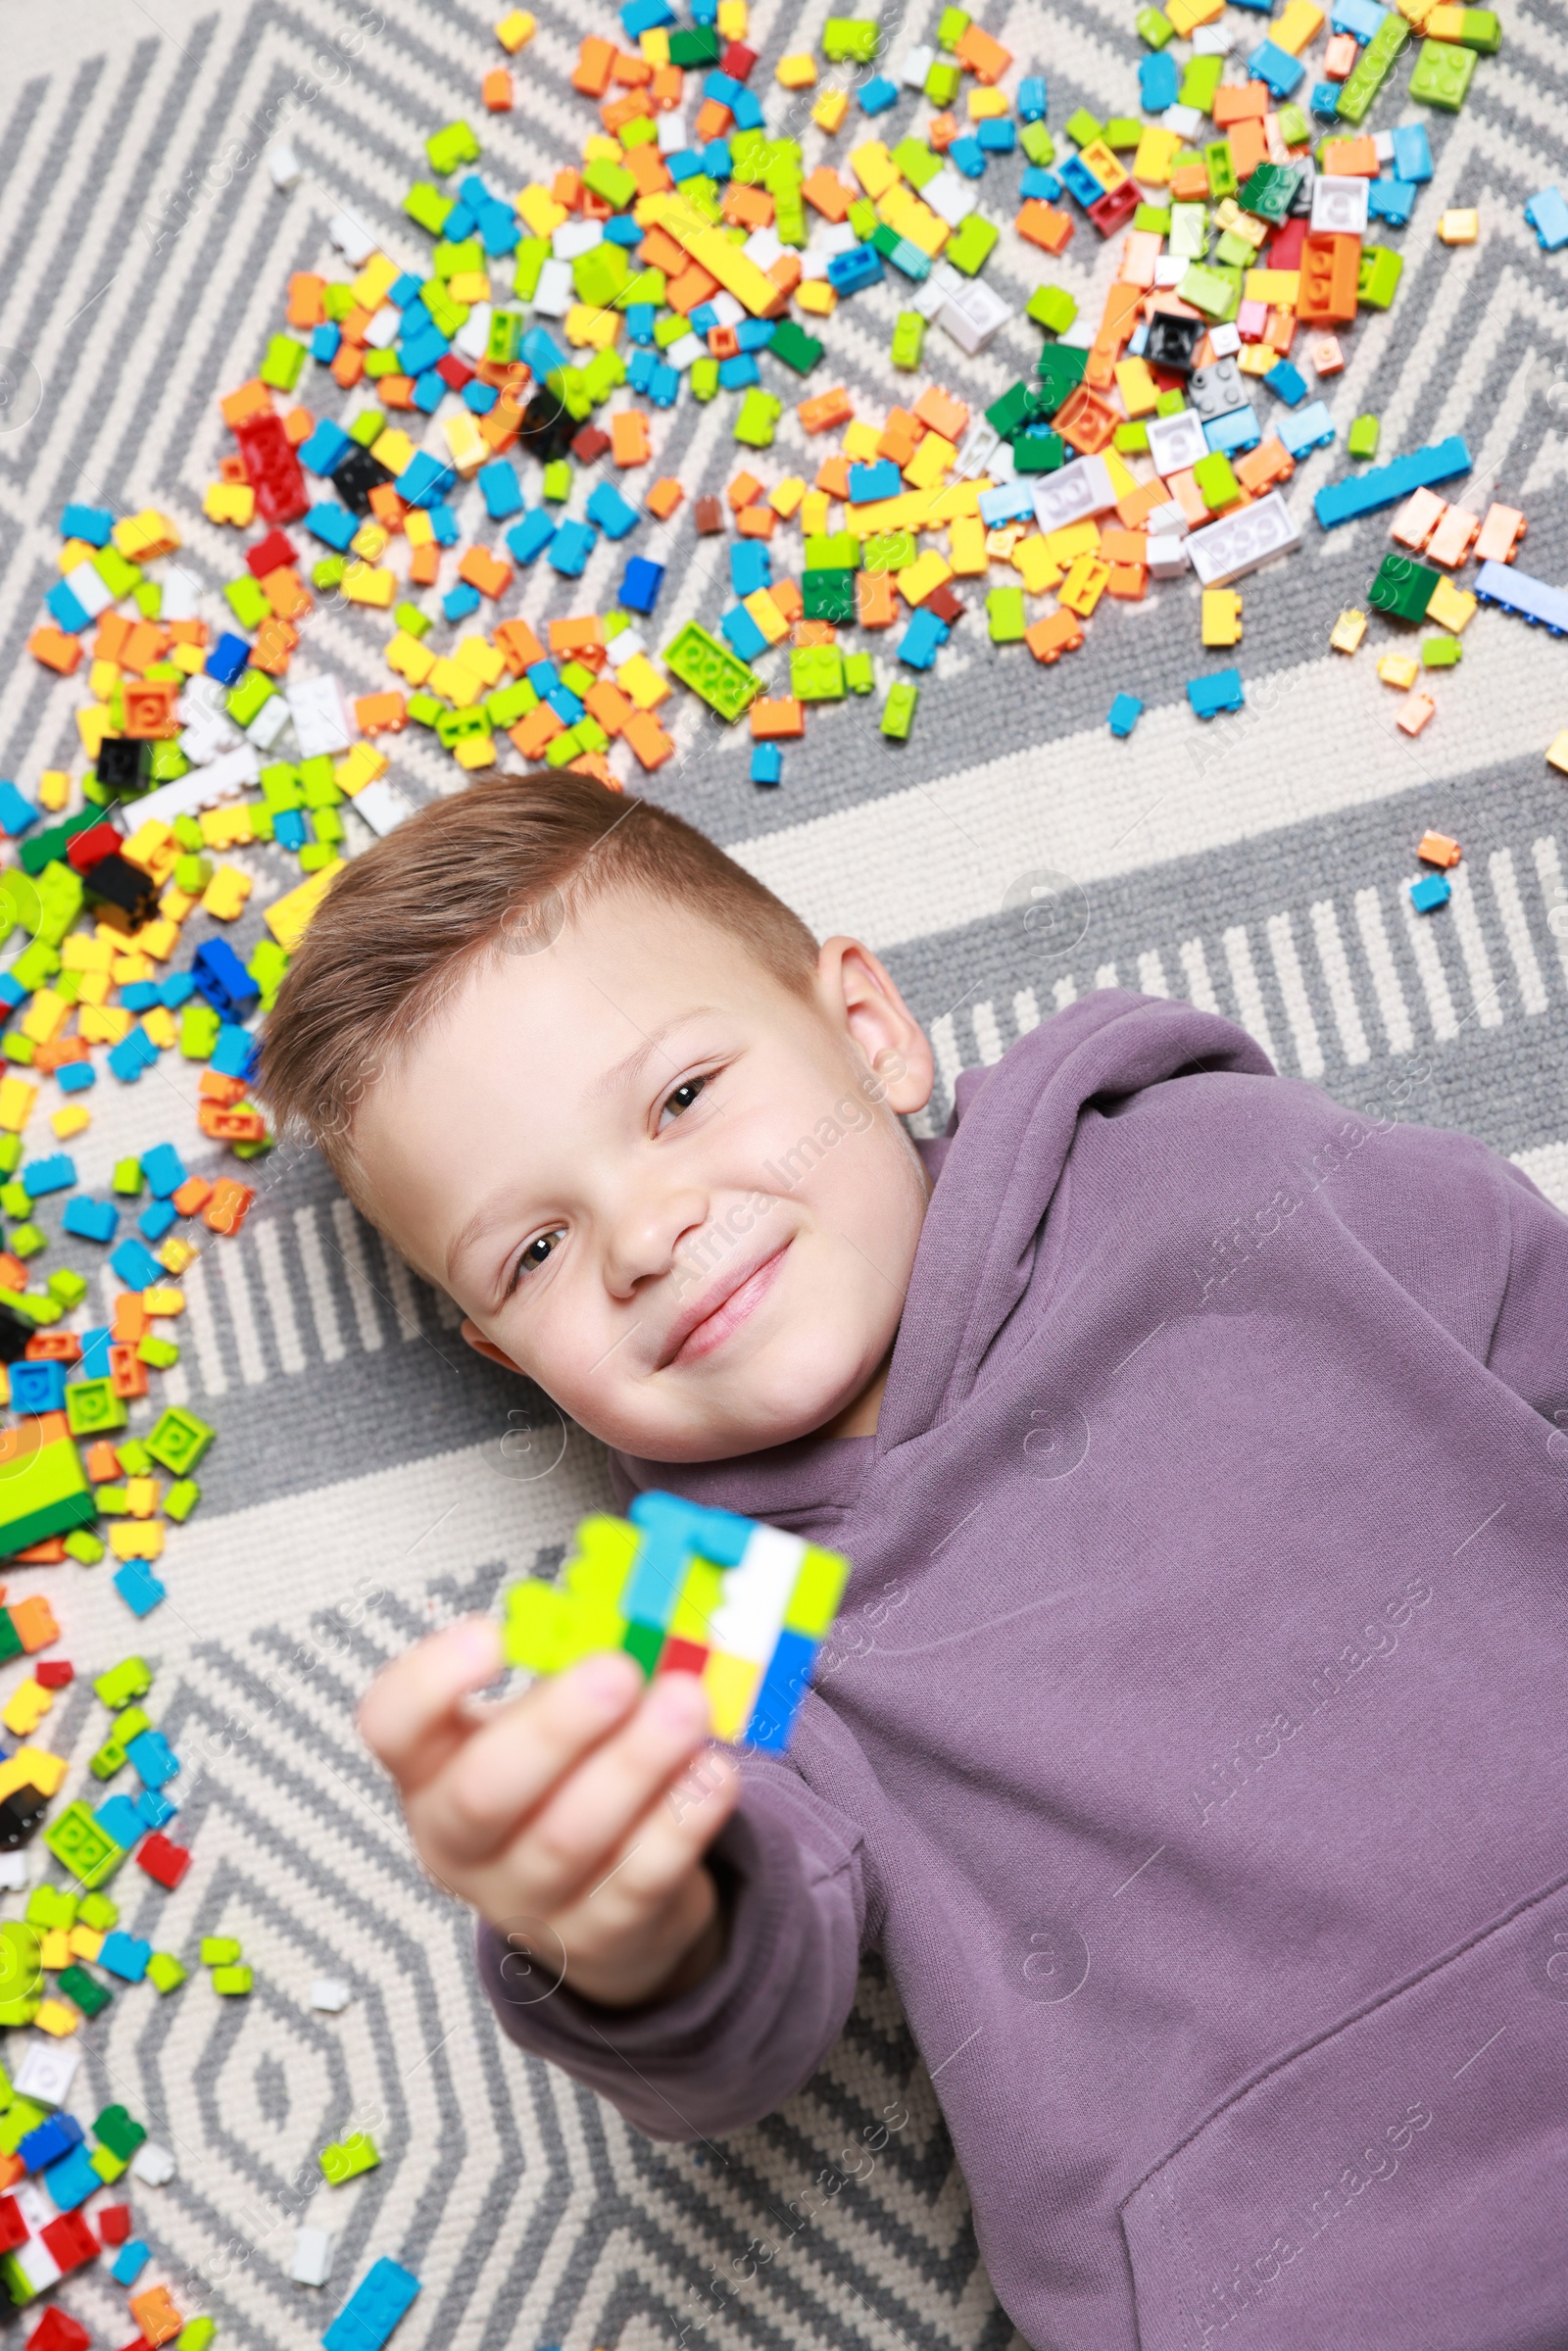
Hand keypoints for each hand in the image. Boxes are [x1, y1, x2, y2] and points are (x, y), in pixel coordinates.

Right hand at [358, 1617, 741, 2007]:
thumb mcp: (544, 1716)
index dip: (430, 1681)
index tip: (490, 1634)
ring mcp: (526, 1898)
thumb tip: (629, 1605)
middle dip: (555, 1728)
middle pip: (485, 1793)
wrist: (602, 1894)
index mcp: (431, 1767)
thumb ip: (571, 1662)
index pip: (392, 1725)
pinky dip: (681, 1822)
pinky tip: (713, 1774)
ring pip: (569, 1838)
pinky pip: (638, 1880)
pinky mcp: (598, 1935)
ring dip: (634, 1766)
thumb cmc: (564, 1777)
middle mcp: (461, 1839)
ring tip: (684, 1704)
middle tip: (616, 1671)